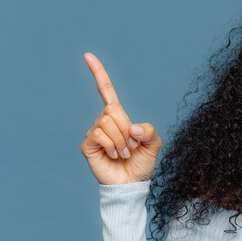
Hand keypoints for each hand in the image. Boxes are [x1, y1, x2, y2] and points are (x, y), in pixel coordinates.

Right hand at [80, 52, 161, 184]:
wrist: (132, 184)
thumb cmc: (141, 164)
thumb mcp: (154, 144)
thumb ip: (149, 130)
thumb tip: (130, 127)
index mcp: (119, 117)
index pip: (106, 91)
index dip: (98, 73)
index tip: (87, 55)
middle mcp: (104, 122)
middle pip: (113, 111)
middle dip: (126, 130)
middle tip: (131, 146)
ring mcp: (95, 133)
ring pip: (107, 123)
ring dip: (121, 141)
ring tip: (123, 153)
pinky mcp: (88, 145)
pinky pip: (100, 135)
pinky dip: (112, 146)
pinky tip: (114, 155)